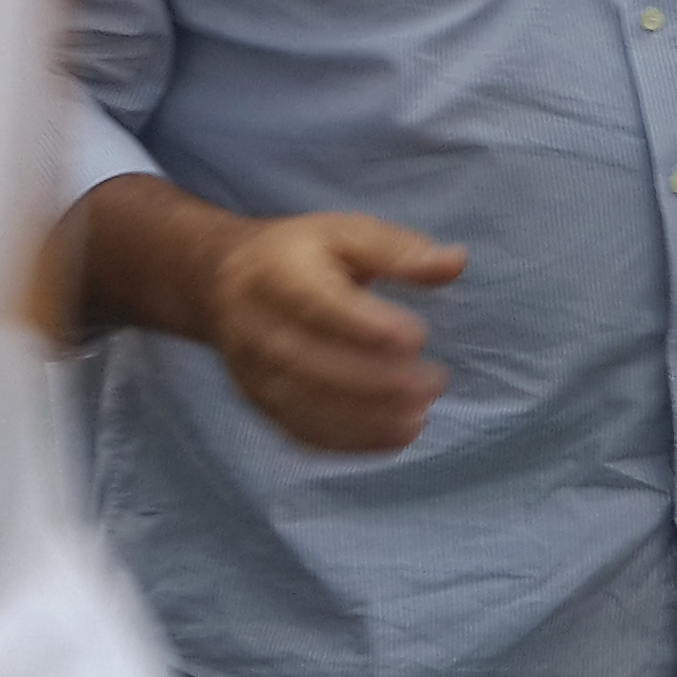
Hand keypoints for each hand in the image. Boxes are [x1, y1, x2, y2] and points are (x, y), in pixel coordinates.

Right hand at [200, 212, 466, 451]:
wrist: (222, 283)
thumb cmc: (301, 254)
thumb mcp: (347, 233)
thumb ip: (398, 250)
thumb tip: (455, 262)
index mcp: (277, 275)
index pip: (316, 306)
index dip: (365, 326)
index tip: (417, 338)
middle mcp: (255, 327)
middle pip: (310, 364)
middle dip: (376, 381)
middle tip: (434, 383)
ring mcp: (251, 372)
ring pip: (303, 405)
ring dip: (365, 419)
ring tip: (420, 417)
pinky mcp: (258, 402)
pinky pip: (298, 431)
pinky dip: (347, 443)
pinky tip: (394, 438)